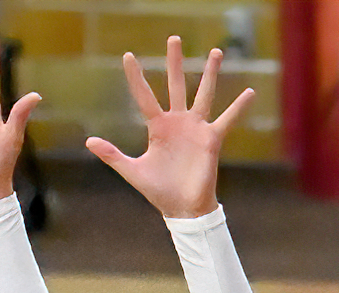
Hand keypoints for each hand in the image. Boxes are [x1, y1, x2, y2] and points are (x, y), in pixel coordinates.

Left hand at [86, 38, 254, 218]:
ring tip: (216, 51)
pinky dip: (238, 107)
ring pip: (203, 94)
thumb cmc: (158, 190)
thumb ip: (112, 155)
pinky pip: (227, 119)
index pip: (144, 96)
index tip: (128, 56)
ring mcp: (195, 128)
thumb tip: (89, 141)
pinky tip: (250, 91)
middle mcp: (177, 122)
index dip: (136, 77)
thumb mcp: (132, 171)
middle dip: (174, 62)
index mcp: (157, 127)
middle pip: (175, 85)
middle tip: (173, 38)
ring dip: (210, 73)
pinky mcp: (211, 139)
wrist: (181, 208)